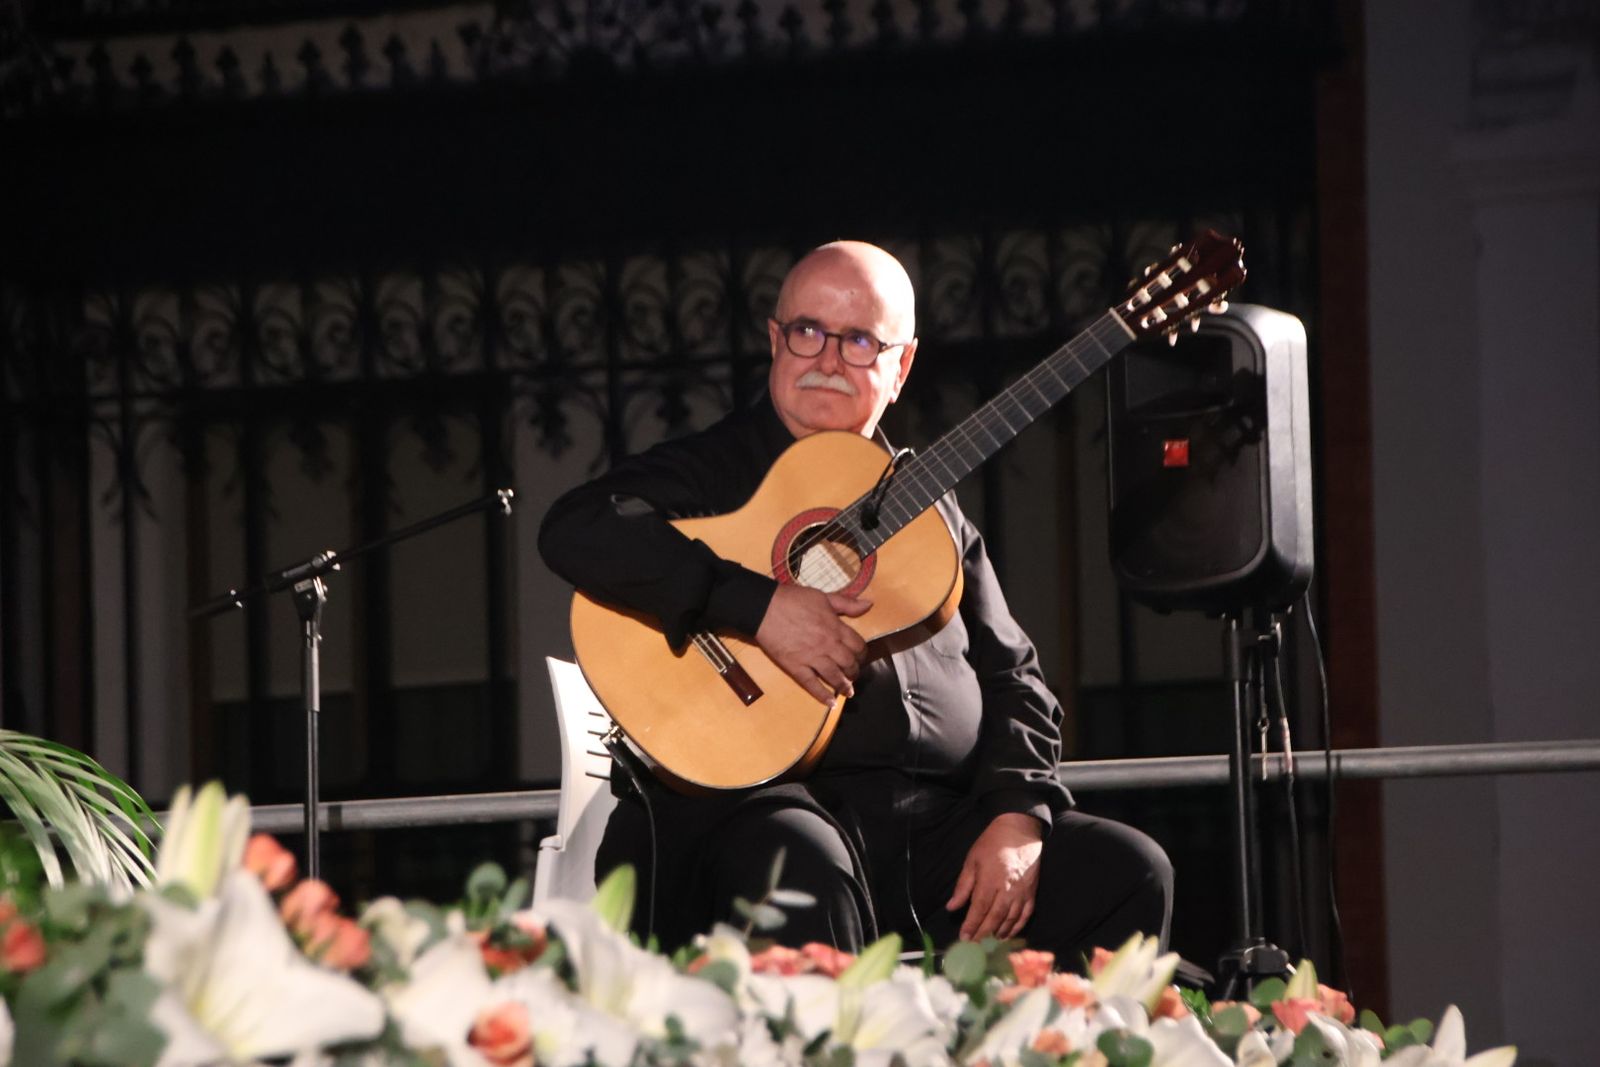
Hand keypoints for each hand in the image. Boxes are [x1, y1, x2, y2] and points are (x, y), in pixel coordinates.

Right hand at [755, 583, 870, 704]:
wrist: (764, 607)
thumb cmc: (793, 599)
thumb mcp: (824, 597)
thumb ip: (847, 603)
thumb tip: (869, 604)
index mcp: (835, 628)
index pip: (857, 645)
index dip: (862, 653)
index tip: (860, 656)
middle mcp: (827, 645)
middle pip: (848, 663)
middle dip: (854, 671)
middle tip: (853, 674)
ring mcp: (811, 658)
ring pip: (834, 676)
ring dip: (843, 685)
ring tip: (848, 691)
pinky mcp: (795, 667)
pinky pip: (812, 684)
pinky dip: (822, 695)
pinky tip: (830, 703)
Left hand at [946, 812, 1043, 940]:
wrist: (1020, 831)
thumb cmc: (992, 844)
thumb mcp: (972, 860)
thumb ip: (963, 886)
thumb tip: (952, 907)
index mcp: (990, 880)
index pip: (979, 909)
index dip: (971, 926)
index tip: (964, 938)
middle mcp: (1007, 890)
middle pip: (994, 918)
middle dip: (983, 934)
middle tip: (974, 947)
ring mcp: (1021, 893)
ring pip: (1010, 920)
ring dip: (999, 934)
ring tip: (989, 943)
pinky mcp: (1032, 893)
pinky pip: (1025, 915)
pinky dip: (1017, 927)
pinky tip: (1008, 934)